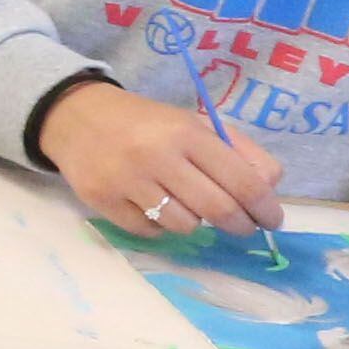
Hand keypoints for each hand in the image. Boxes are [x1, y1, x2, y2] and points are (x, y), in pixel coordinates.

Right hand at [39, 84, 285, 239]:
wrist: (76, 117)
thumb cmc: (147, 123)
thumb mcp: (194, 123)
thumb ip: (238, 150)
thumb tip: (269, 187)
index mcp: (187, 132)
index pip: (242, 181)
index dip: (265, 206)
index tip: (272, 219)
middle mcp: (158, 156)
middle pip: (218, 209)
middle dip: (240, 224)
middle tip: (244, 226)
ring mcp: (127, 181)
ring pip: (184, 225)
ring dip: (196, 223)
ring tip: (189, 207)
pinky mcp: (103, 201)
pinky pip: (150, 232)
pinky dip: (161, 227)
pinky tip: (155, 207)